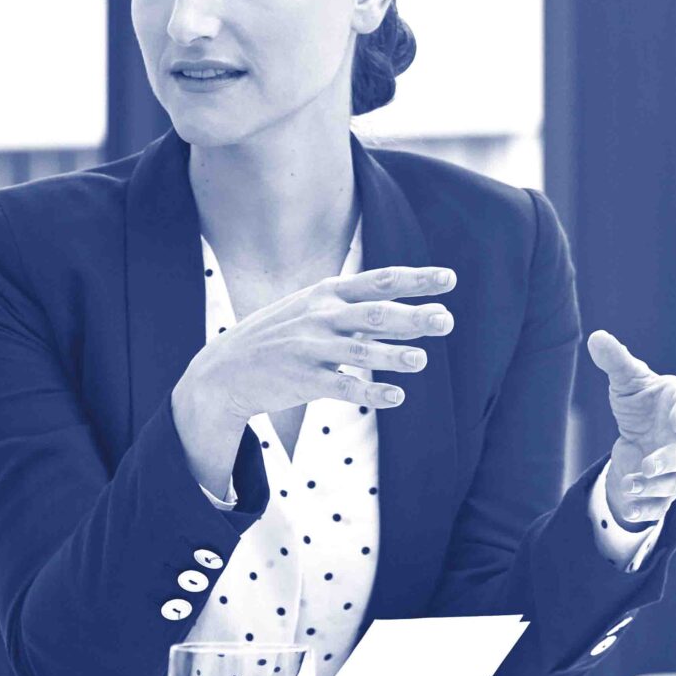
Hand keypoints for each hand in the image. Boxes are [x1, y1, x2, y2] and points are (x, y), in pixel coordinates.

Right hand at [170, 264, 457, 494]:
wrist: (226, 369)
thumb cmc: (281, 337)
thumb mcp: (314, 311)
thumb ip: (363, 312)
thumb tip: (422, 313)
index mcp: (326, 293)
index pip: (378, 281)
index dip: (415, 280)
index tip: (450, 279)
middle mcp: (320, 316)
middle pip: (373, 313)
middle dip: (411, 317)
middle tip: (447, 322)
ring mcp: (309, 347)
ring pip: (359, 350)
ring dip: (393, 355)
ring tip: (422, 361)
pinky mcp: (302, 379)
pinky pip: (342, 386)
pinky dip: (370, 391)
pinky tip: (396, 397)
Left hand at [588, 330, 675, 527]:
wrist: (640, 429)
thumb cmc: (642, 399)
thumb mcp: (627, 379)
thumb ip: (616, 360)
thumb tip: (596, 337)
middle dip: (667, 462)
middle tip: (648, 464)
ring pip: (671, 483)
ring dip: (652, 487)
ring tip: (629, 485)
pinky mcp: (661, 489)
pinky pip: (658, 504)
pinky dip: (646, 509)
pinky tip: (628, 509)